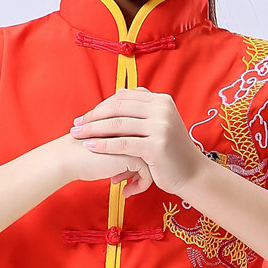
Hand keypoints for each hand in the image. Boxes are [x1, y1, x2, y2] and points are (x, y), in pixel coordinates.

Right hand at [45, 121, 151, 193]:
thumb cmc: (80, 155)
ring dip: (142, 179)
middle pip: (149, 153)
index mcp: (124, 124)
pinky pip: (147, 173)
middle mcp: (132, 129)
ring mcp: (135, 141)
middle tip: (131, 183)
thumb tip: (131, 168)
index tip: (128, 176)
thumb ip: (117, 151)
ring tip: (128, 188)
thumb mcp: (102, 149)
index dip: (137, 162)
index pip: (143, 144)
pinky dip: (140, 185)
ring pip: (152, 162)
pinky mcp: (134, 155)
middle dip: (141, 171)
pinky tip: (126, 192)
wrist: (67, 157)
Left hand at [68, 91, 203, 196]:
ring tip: (78, 136)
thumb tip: (116, 93)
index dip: (101, 105)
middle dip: (93, 116)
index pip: (124, 97)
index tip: (85, 116)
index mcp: (161, 100)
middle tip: (75, 125)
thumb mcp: (159, 123)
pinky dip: (104, 145)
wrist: (191, 174)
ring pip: (118, 125)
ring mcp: (160, 127)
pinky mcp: (156, 146)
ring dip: (94, 130)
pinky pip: (123, 144)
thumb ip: (141, 109)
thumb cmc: (170, 151)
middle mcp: (162, 110)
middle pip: (118, 108)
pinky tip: (90, 148)